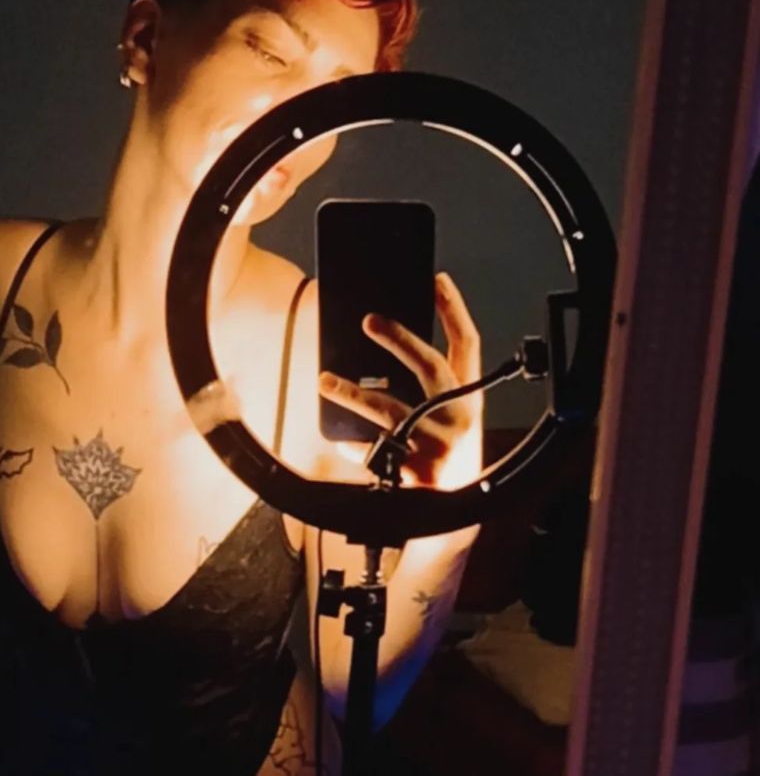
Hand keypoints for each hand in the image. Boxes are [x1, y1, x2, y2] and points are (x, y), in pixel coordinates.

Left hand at [319, 272, 482, 486]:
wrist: (459, 515)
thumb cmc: (450, 456)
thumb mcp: (454, 418)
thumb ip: (433, 389)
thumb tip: (389, 349)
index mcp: (470, 399)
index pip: (468, 345)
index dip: (454, 310)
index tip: (437, 280)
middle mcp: (458, 417)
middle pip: (430, 366)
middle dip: (400, 339)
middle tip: (369, 320)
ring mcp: (437, 445)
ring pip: (390, 410)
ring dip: (353, 394)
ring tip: (325, 381)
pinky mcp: (415, 472)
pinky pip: (374, 453)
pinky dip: (354, 447)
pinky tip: (340, 442)